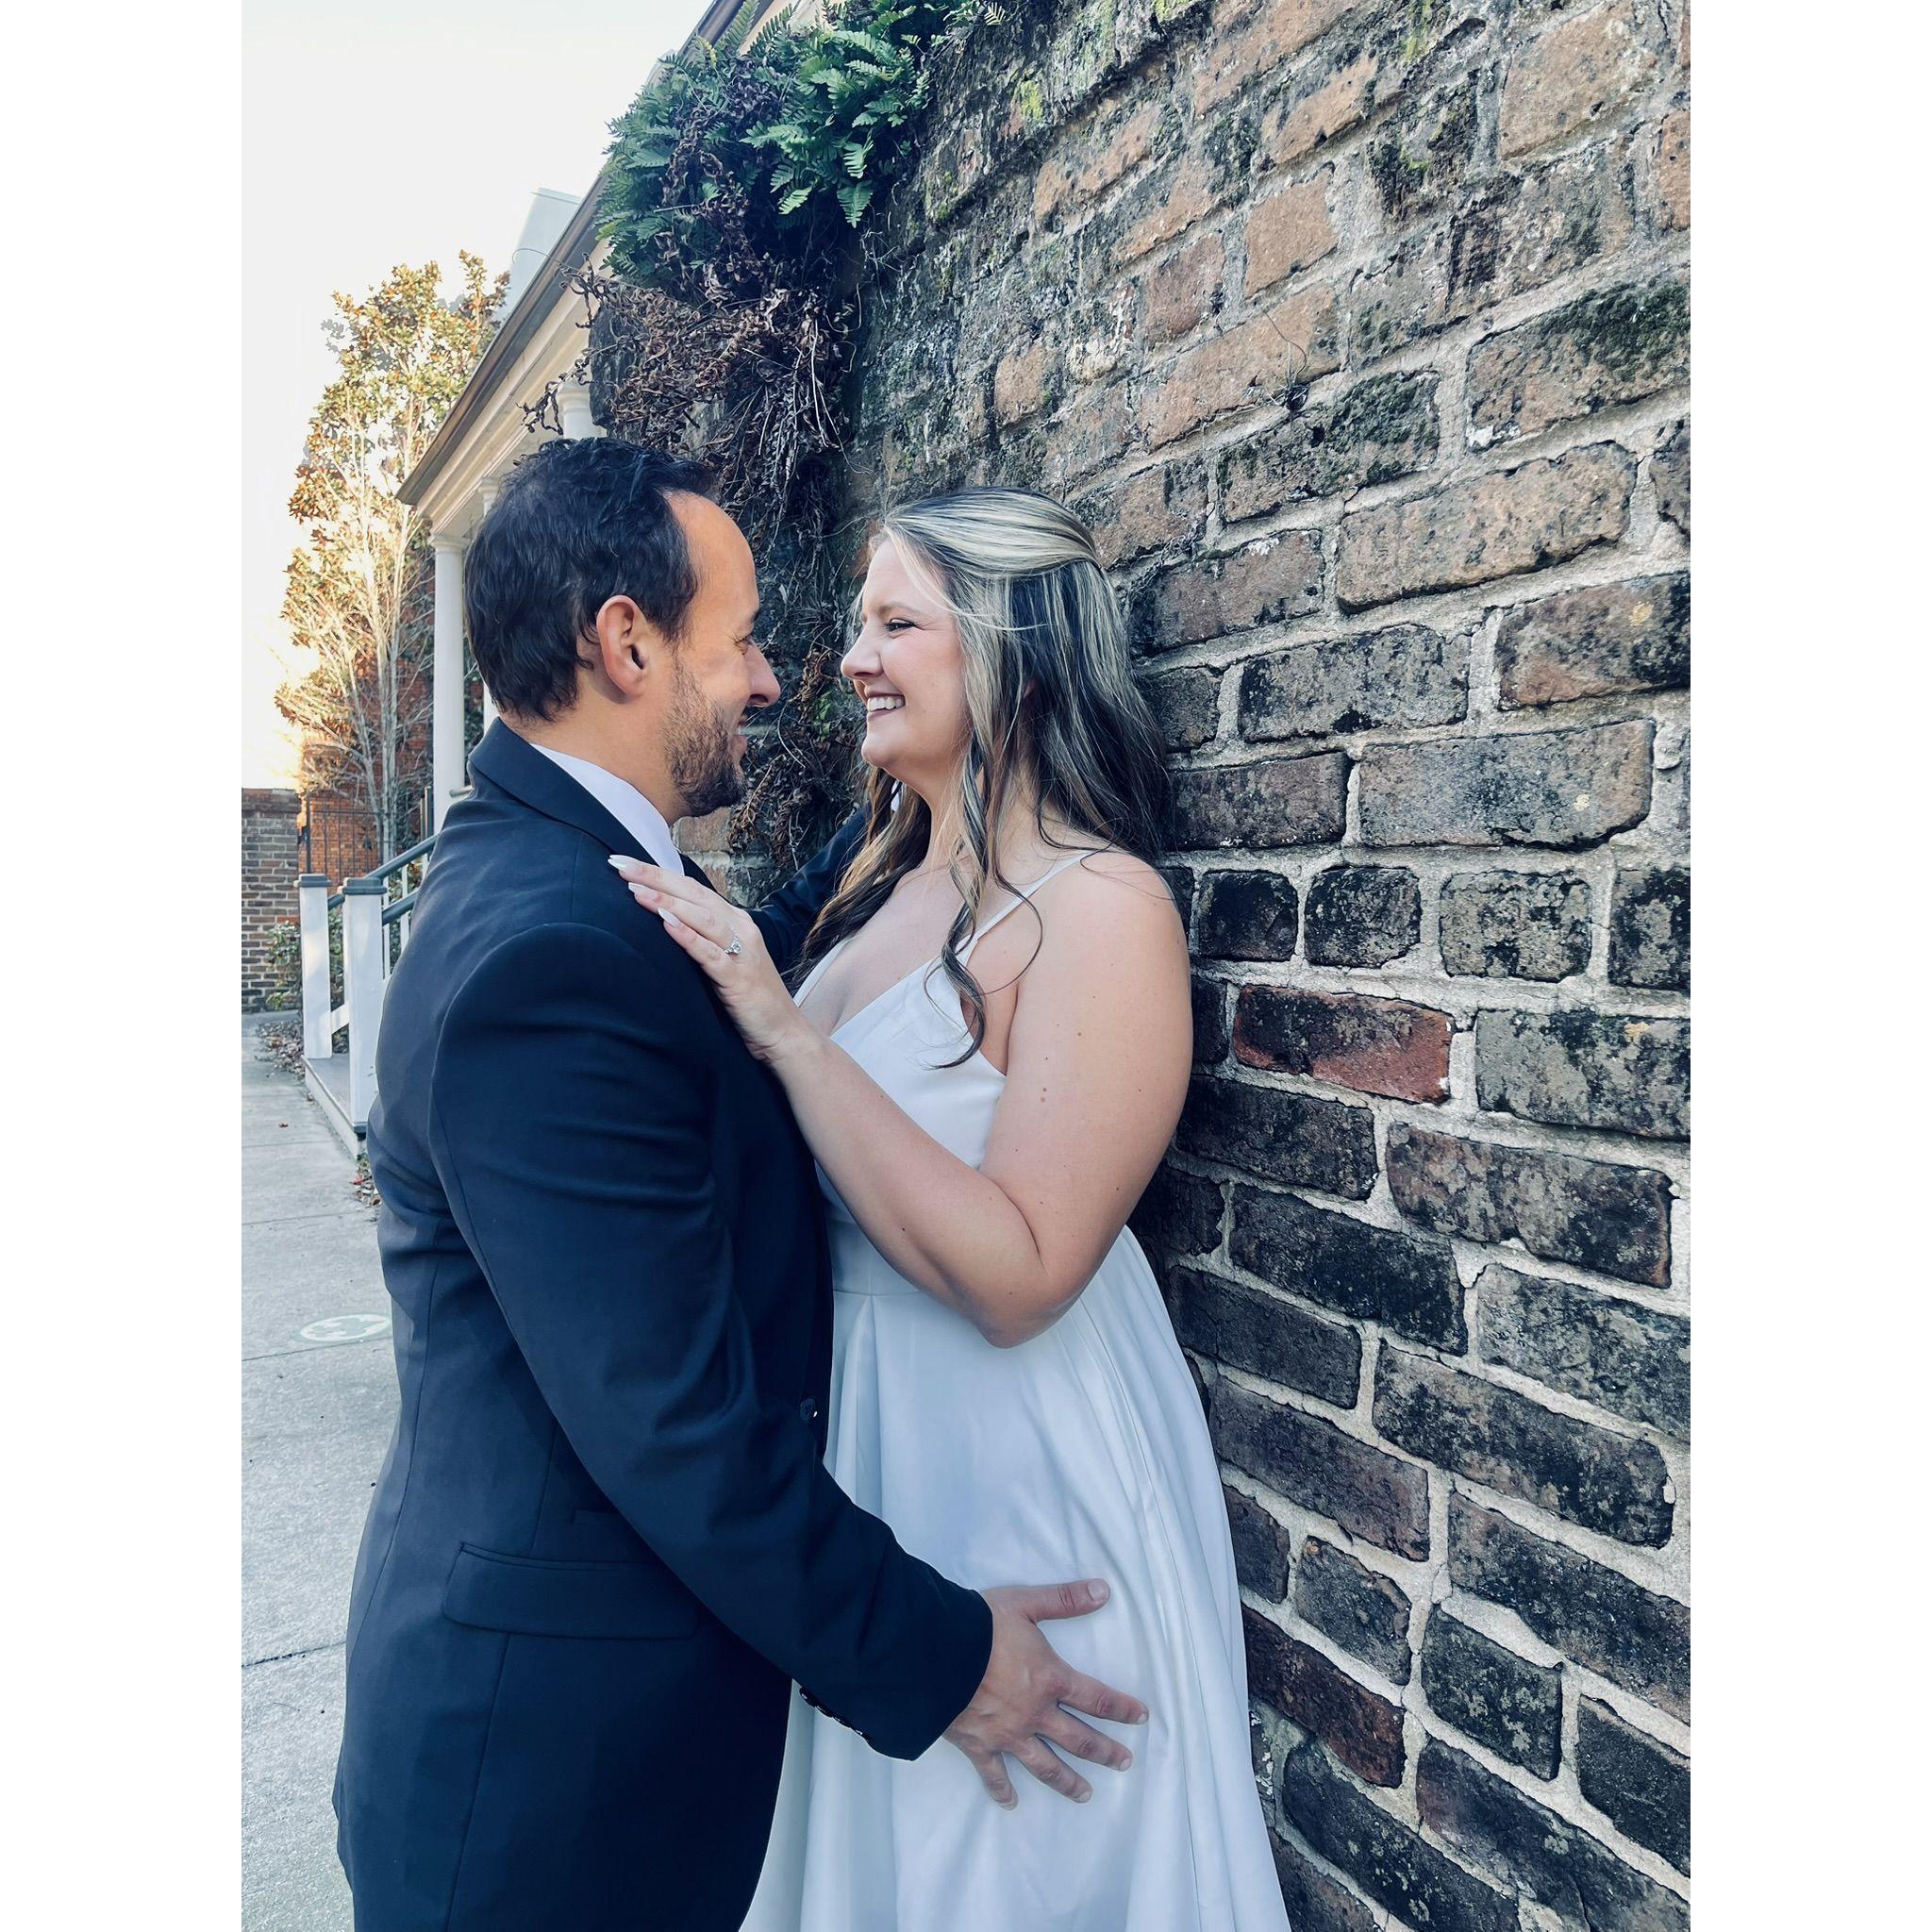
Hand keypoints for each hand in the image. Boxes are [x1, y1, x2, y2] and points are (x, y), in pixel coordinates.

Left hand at [609, 859, 815, 1065]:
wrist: (783, 1032)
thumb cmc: (749, 1000)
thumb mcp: (723, 962)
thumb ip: (701, 940)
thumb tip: (662, 925)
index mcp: (735, 922)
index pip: (693, 889)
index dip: (660, 874)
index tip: (625, 863)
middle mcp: (740, 929)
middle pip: (694, 894)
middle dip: (656, 877)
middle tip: (621, 864)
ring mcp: (741, 952)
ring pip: (702, 917)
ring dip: (667, 901)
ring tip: (635, 890)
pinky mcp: (737, 978)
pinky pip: (709, 952)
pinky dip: (687, 936)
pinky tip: (665, 923)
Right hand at [944, 1580, 1147, 1808]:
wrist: (935, 1653)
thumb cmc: (981, 1625)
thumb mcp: (1026, 1604)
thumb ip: (1065, 1599)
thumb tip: (1104, 1590)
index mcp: (1050, 1679)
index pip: (1096, 1698)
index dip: (1122, 1708)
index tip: (1141, 1719)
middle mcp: (1035, 1714)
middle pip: (1078, 1738)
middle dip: (1104, 1751)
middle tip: (1124, 1763)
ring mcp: (1008, 1734)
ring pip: (1044, 1764)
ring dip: (1067, 1781)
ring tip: (1085, 1795)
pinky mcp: (979, 1745)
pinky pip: (994, 1773)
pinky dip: (1002, 1789)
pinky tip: (1011, 1803)